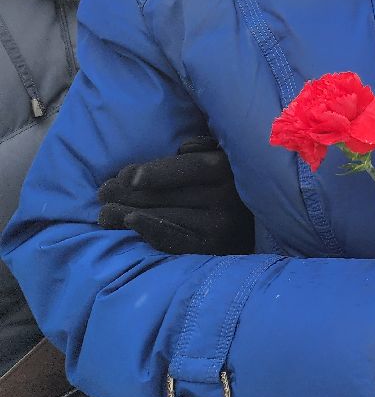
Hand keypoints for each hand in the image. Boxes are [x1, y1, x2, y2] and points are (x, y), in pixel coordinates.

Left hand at [97, 136, 252, 253]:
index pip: (193, 167)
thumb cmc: (226, 184)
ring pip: (167, 215)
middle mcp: (230, 197)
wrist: (249, 224)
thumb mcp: (224, 158)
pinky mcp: (214, 248)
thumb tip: (183, 148)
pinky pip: (177, 240)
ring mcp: (223, 225)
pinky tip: (129, 224)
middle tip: (103, 193)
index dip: (159, 171)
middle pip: (171, 193)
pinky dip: (151, 231)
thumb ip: (206, 148)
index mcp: (231, 169)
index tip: (126, 176)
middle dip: (129, 193)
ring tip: (104, 213)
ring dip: (128, 213)